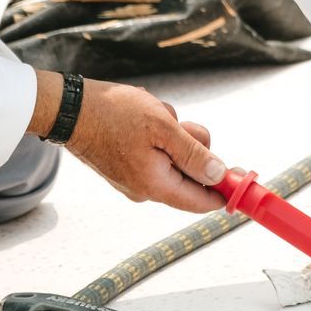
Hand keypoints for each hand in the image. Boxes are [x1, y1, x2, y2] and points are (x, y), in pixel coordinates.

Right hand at [59, 78, 227, 213]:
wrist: (68, 108)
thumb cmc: (113, 114)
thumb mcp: (162, 128)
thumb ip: (194, 154)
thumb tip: (220, 176)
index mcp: (156, 185)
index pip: (202, 202)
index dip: (225, 190)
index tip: (241, 174)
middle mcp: (145, 188)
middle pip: (191, 175)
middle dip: (192, 146)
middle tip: (178, 124)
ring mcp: (134, 177)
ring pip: (175, 157)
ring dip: (173, 133)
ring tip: (152, 115)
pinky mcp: (127, 164)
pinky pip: (157, 151)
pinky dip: (157, 133)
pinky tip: (140, 117)